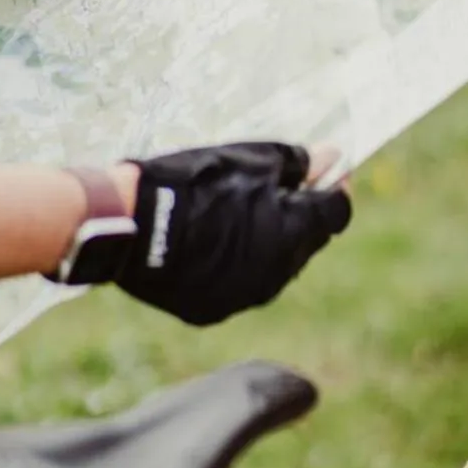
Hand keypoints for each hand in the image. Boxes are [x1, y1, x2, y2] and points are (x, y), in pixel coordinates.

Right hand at [113, 142, 350, 326]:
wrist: (130, 226)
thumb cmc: (192, 184)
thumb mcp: (248, 159)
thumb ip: (296, 163)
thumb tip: (330, 158)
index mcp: (293, 233)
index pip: (337, 213)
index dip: (335, 188)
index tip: (327, 170)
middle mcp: (277, 273)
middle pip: (308, 242)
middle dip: (301, 215)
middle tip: (278, 187)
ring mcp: (245, 296)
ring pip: (274, 267)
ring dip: (269, 242)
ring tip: (237, 213)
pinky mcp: (213, 309)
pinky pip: (238, 284)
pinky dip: (236, 263)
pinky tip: (211, 240)